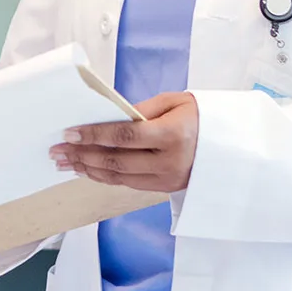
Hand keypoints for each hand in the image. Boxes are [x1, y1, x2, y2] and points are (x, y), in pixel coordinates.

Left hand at [51, 91, 198, 192]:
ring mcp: (167, 179)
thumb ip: (141, 109)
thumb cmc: (202, 117)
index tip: (69, 133)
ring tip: (64, 161)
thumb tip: (108, 116)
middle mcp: (170, 162)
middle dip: (82, 155)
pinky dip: (103, 176)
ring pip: (118, 177)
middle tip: (57, 150)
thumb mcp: (176, 102)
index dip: (93, 136)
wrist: (234, 145)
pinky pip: (127, 183)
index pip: (124, 137)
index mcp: (173, 135)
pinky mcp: (165, 188)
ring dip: (87, 169)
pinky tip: (86, 168)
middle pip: (116, 161)